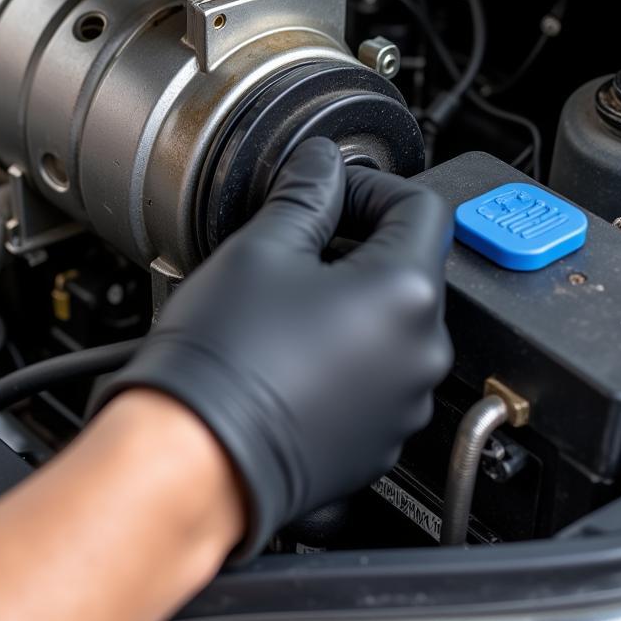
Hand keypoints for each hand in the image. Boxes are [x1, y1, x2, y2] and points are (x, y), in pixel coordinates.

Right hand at [96, 137, 453, 560]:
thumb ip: (306, 194)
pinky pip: (378, 376)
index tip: (331, 191)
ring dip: (351, 299)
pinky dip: (347, 353)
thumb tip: (322, 164)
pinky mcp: (380, 439)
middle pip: (409, 266)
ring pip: (392, 323)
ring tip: (286, 304)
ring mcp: (405, 403)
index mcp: (404, 292)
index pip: (422, 206)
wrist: (198, 455)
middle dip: (357, 243)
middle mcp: (422, 352)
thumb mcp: (261, 249)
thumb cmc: (226, 359)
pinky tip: (292, 351)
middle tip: (297, 243)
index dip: (372, 186)